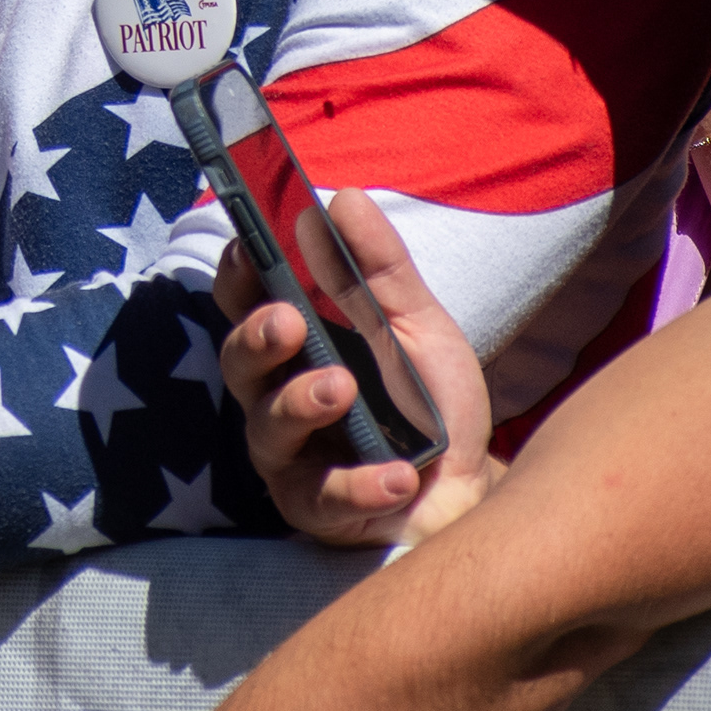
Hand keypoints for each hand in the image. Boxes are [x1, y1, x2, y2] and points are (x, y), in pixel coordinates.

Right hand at [220, 189, 495, 546]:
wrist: (474, 485)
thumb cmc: (427, 403)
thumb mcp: (416, 325)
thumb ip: (380, 268)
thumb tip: (343, 199)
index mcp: (293, 346)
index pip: (245, 304)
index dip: (237, 275)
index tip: (247, 246)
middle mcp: (276, 397)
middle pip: (239, 364)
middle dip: (256, 337)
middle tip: (288, 320)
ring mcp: (291, 459)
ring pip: (268, 430)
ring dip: (299, 404)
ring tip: (339, 388)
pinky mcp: (318, 511)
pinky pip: (325, 499)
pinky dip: (360, 485)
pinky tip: (395, 475)